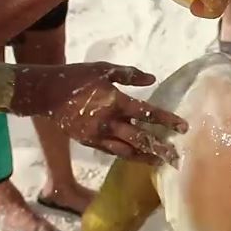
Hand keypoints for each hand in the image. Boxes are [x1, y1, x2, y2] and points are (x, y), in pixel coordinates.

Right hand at [11, 62, 187, 165]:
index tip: (183, 127)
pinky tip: (137, 156)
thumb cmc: (78, 77)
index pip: (147, 114)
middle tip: (176, 157)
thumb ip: (129, 74)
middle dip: (160, 148)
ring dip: (145, 156)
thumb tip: (152, 79)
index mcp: (115, 102)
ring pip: (127, 150)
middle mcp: (109, 122)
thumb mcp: (104, 69)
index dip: (167, 121)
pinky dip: (127, 155)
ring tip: (160, 162)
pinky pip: (112, 151)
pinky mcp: (89, 142)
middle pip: (140, 139)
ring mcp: (98, 135)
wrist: (47, 93)